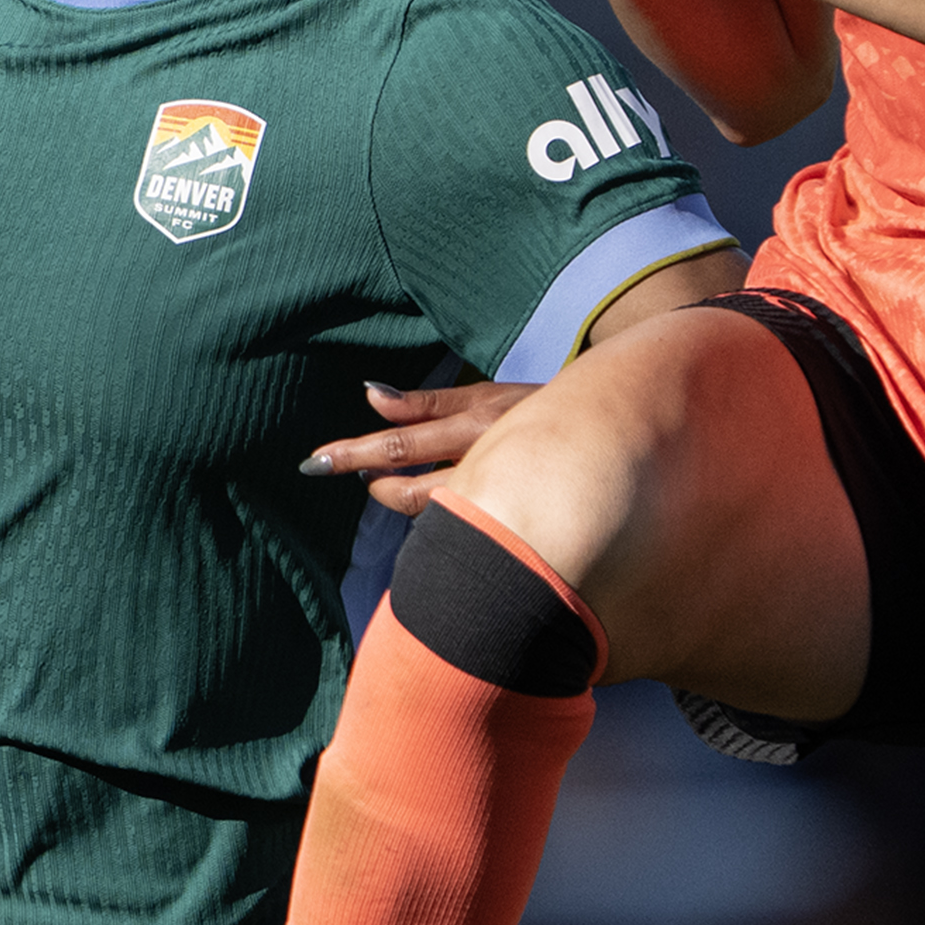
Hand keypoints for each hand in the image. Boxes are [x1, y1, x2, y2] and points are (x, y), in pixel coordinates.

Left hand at [298, 377, 532, 514]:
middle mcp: (489, 462)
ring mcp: (504, 495)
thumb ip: (424, 403)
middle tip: (342, 473)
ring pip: (438, 517)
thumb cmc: (533, 407)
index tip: (317, 462)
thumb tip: (370, 397)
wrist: (607, 433)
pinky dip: (436, 523)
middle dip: (372, 485)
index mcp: (477, 425)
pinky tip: (421, 512)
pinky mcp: (516, 518)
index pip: (402, 446)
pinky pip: (464, 529)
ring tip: (379, 485)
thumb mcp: (482, 395)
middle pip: (413, 490)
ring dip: (400, 504)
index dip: (356, 456)